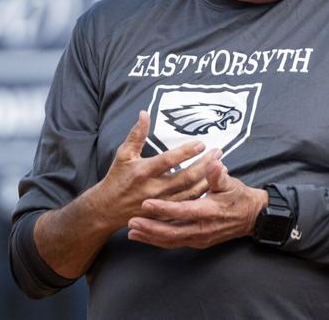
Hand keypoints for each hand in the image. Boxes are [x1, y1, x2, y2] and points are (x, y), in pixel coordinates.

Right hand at [86, 110, 218, 230]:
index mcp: (143, 171)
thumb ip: (136, 134)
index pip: (168, 160)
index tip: (202, 143)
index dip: (186, 152)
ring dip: (207, 179)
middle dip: (205, 164)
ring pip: (190, 193)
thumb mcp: (123, 154)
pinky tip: (212, 185)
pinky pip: (187, 206)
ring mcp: (160, 204)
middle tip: (219, 152)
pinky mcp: (164, 215)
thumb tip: (144, 113)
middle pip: (185, 177)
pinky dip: (201, 195)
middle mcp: (153, 189)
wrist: (107, 209)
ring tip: (221, 166)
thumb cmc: (117, 177)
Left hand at [126, 159, 267, 248]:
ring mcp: (199, 238)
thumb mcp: (231, 183)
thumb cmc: (239, 197)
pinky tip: (145, 237)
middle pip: (172, 232)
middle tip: (131, 222)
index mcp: (209, 212)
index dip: (164, 209)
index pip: (182, 211)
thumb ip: (218, 175)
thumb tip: (214, 163)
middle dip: (150, 229)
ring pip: (171, 241)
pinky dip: (158, 241)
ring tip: (132, 232)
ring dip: (151, 237)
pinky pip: (175, 243)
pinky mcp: (197, 242)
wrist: (251, 217)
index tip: (146, 203)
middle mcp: (202, 229)